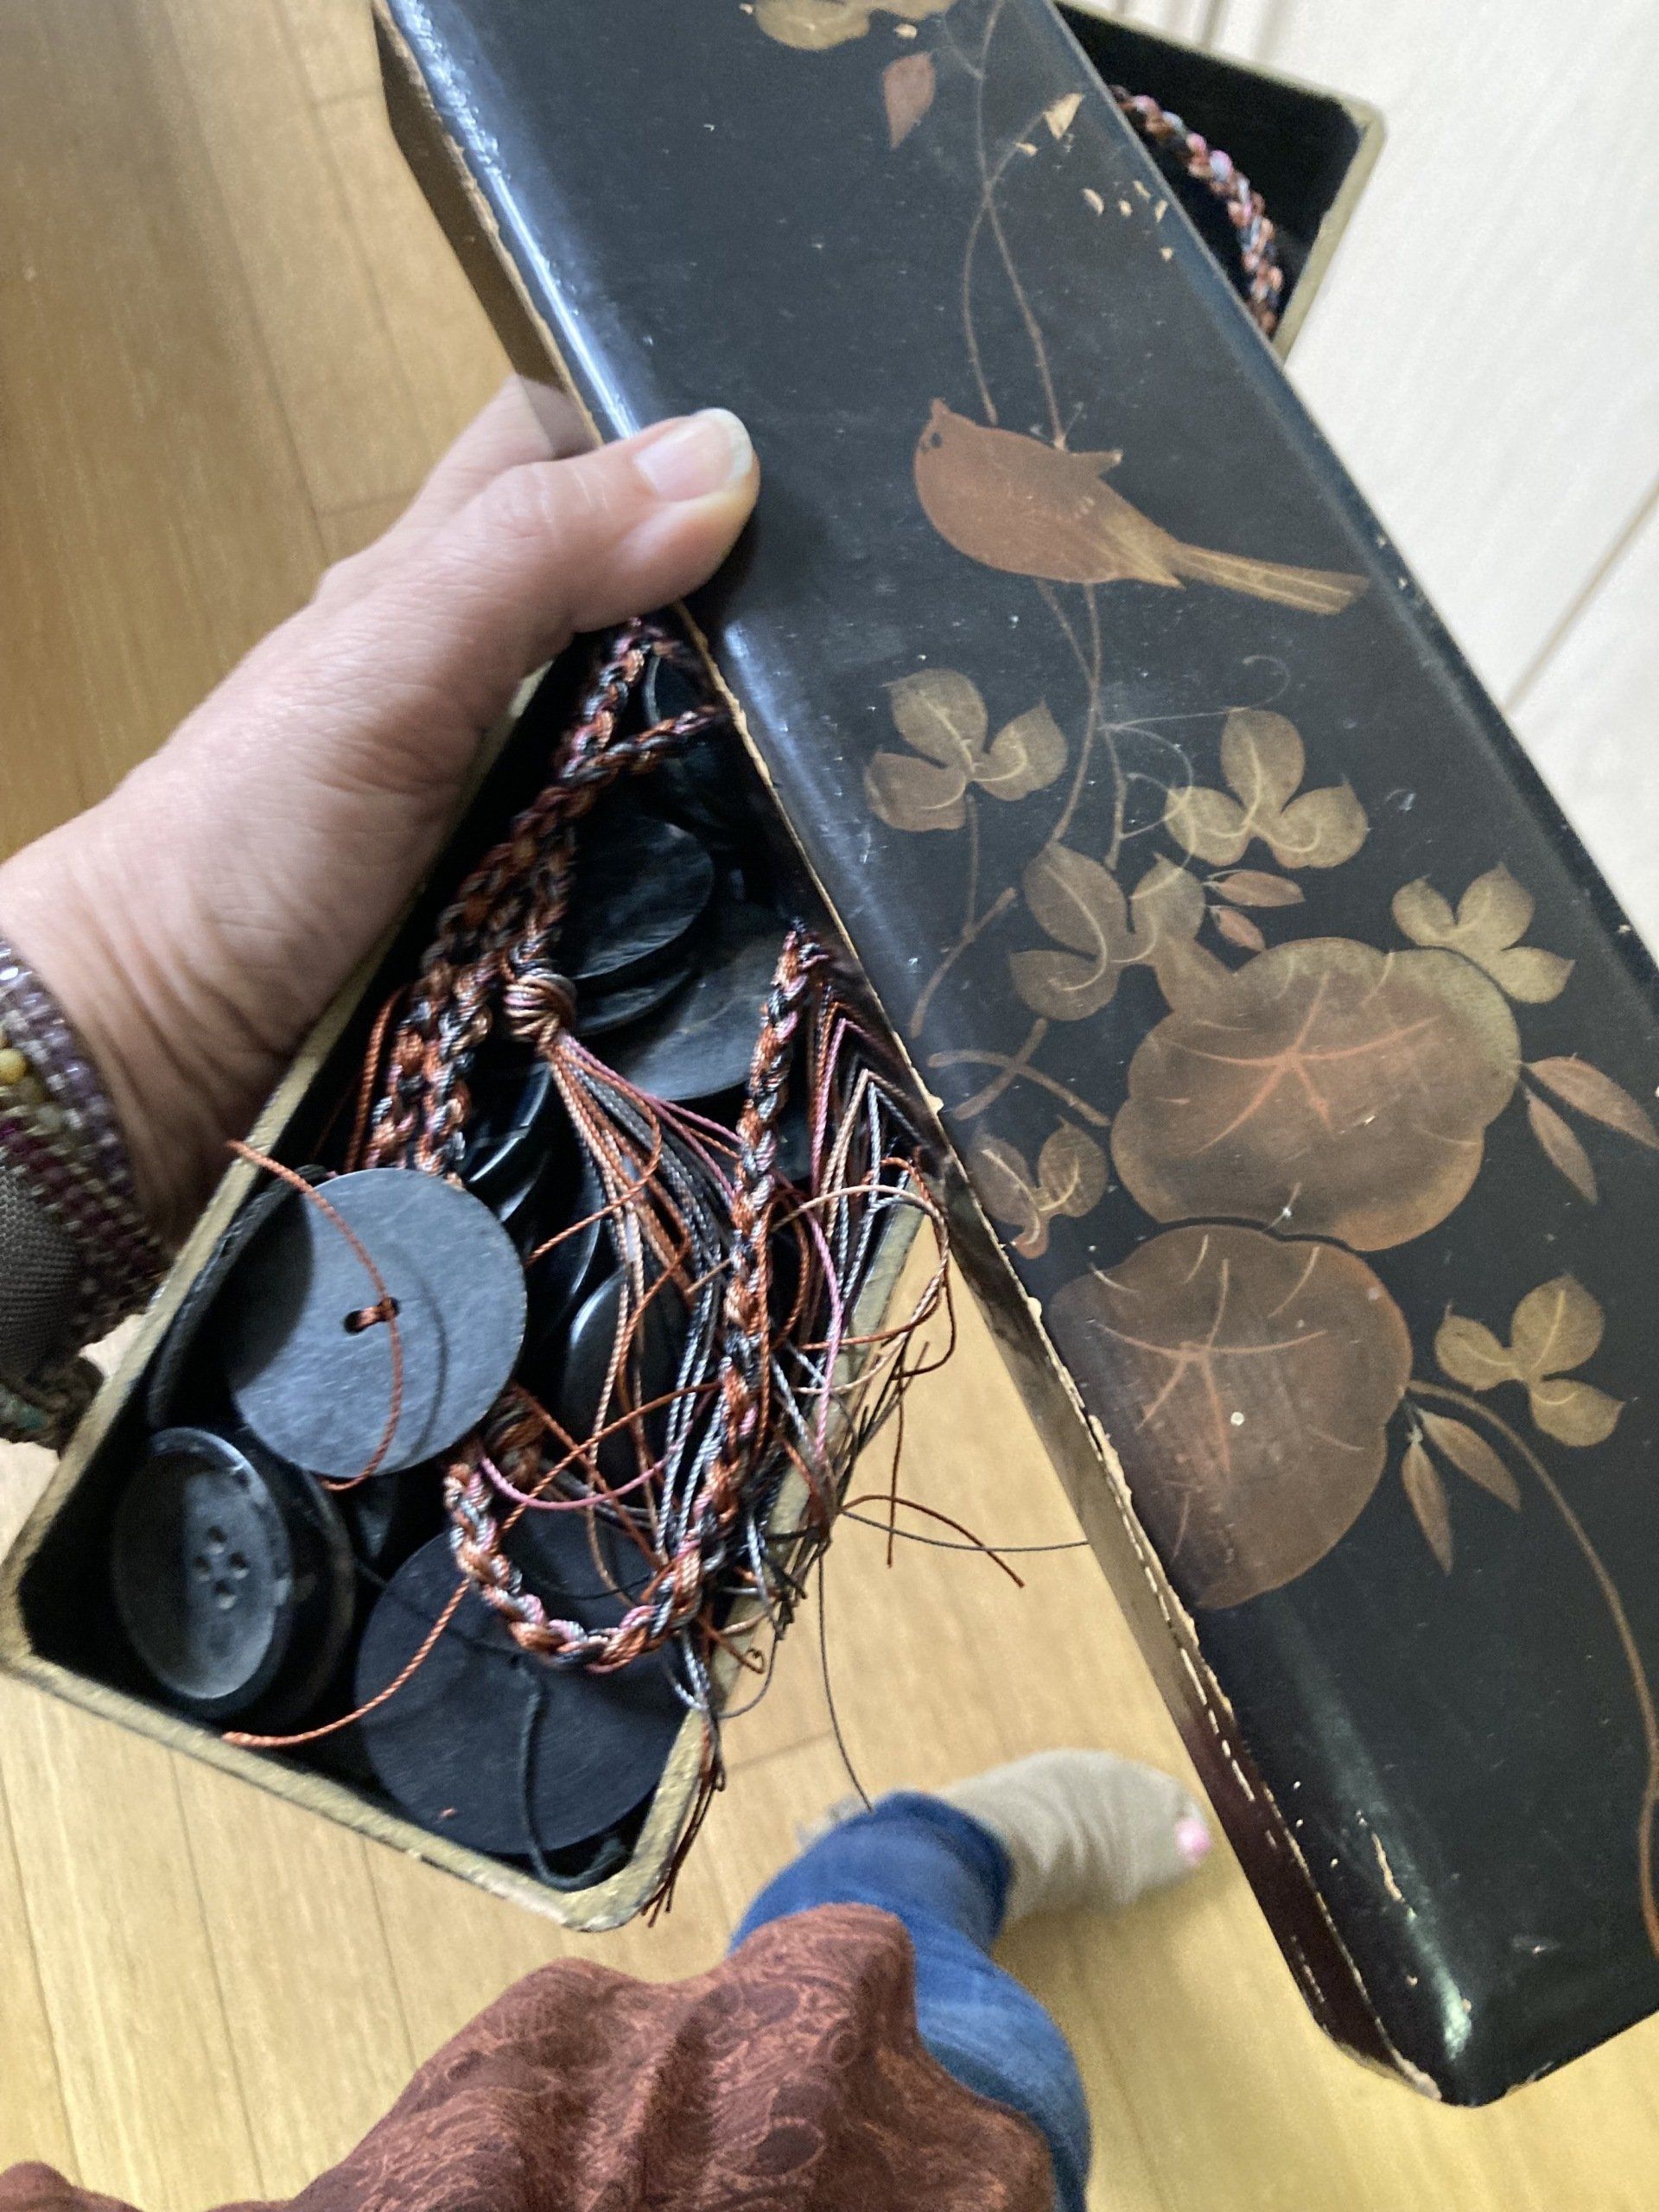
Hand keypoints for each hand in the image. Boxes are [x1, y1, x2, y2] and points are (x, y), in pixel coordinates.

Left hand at [0, 381, 757, 1238]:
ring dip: (730, 727)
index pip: (557, 451)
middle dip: (725, 597)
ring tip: (839, 742)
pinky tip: (760, 839)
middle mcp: (481, 664)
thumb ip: (537, 556)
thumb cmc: (256, 830)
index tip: (780, 495)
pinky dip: (700, 827)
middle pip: (624, 584)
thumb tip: (726, 455)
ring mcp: (510, 782)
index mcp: (438, 572)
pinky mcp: (531, 886)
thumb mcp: (400, 661)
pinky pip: (637, 830)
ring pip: (644, 713)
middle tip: (835, 639)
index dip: (651, 445)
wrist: (177, 1030)